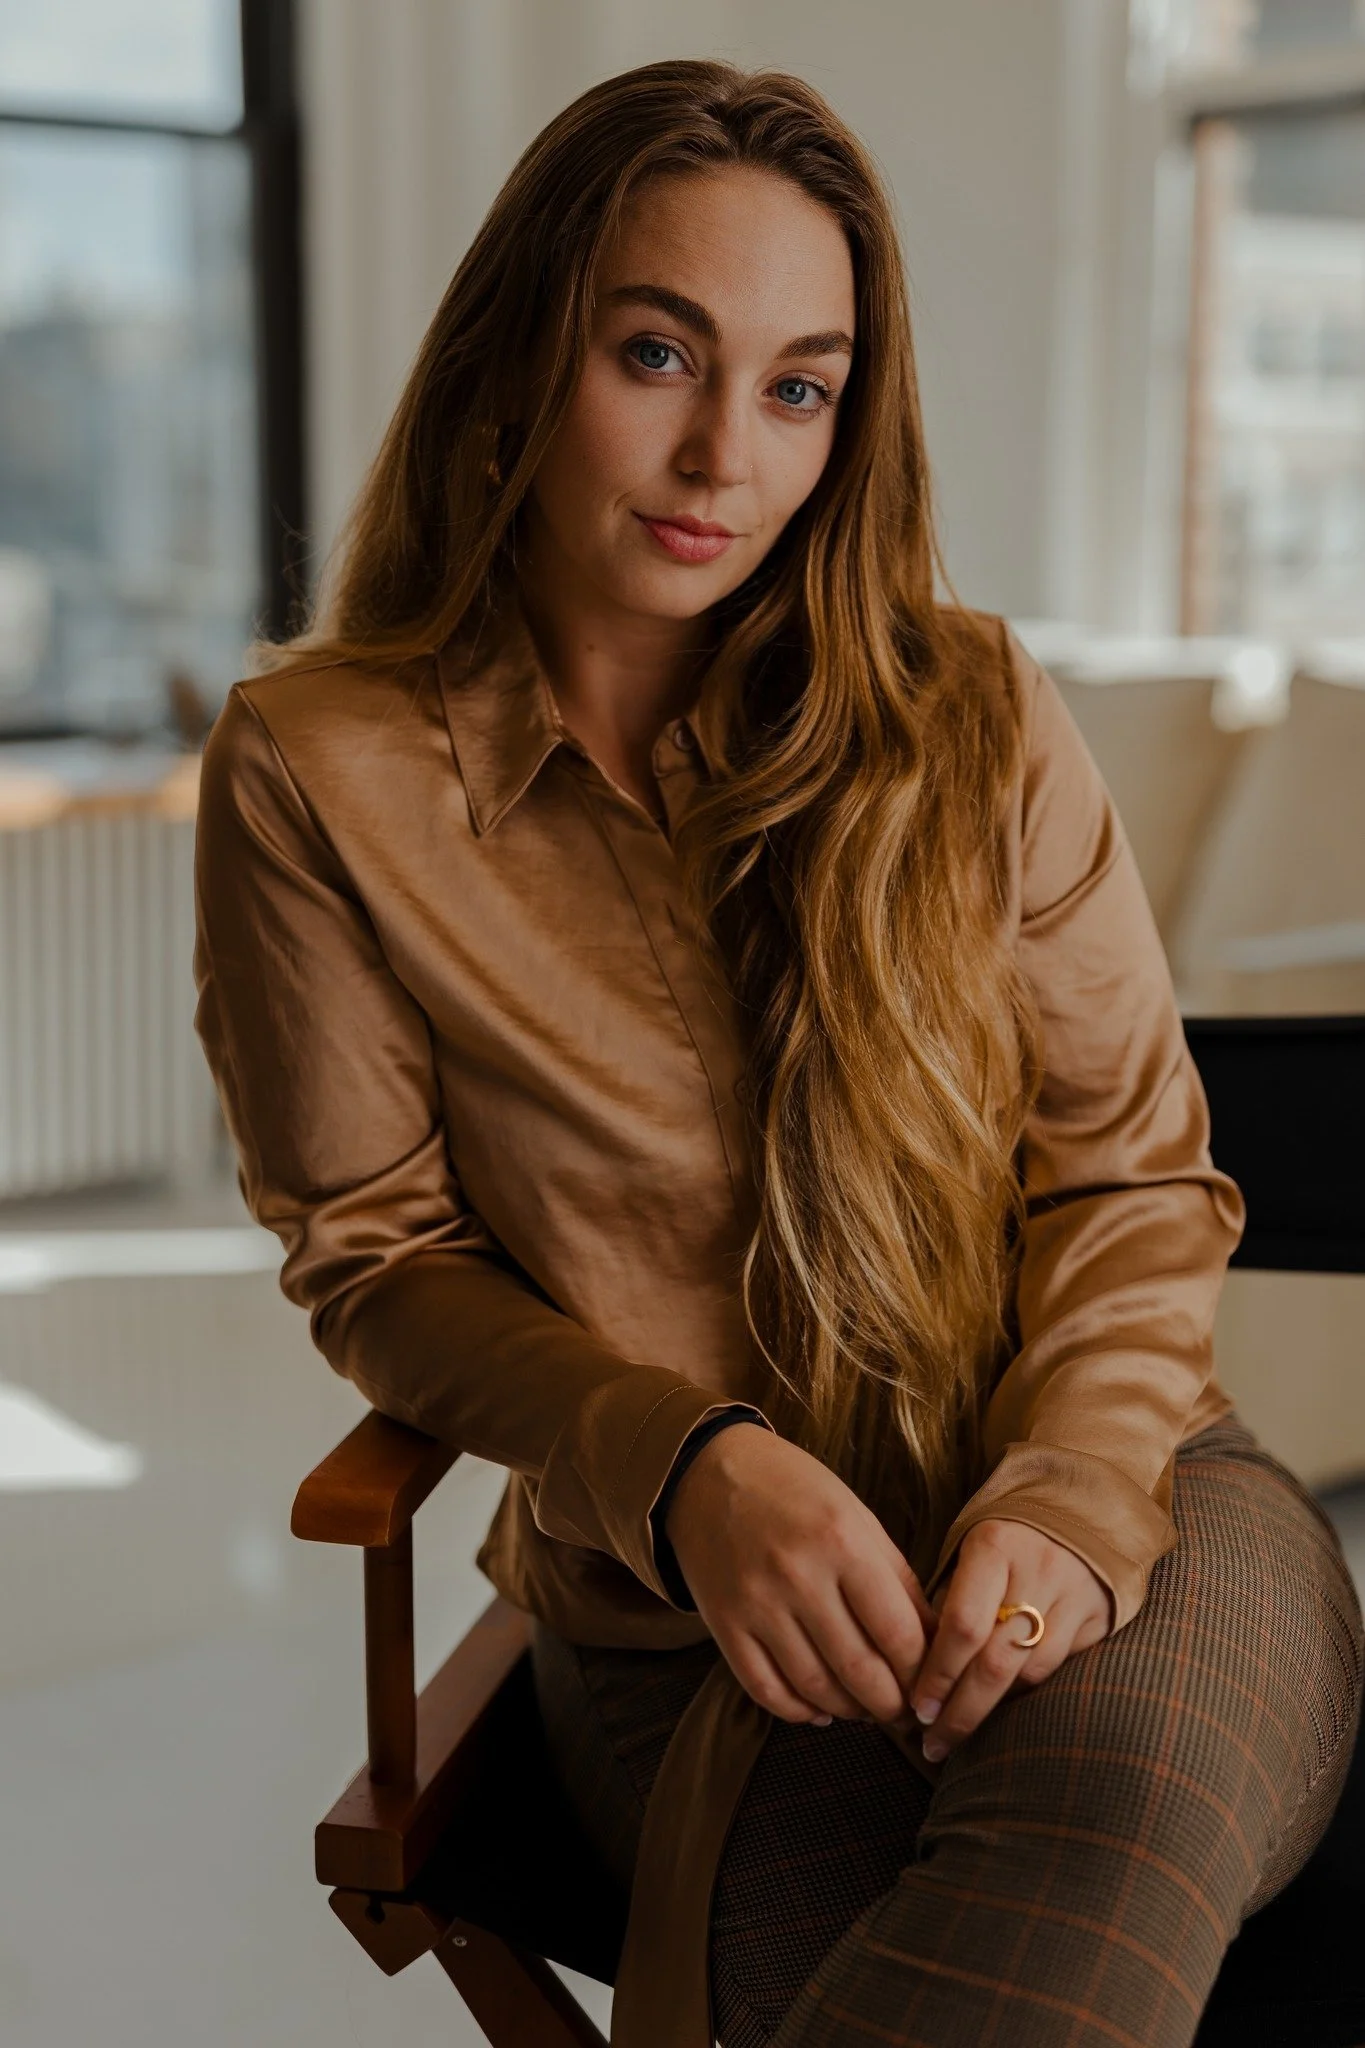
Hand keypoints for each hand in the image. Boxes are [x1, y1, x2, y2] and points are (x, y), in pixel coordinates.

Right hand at [665, 1425, 935, 1725]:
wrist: (708, 1471)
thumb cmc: (794, 1489)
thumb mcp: (856, 1514)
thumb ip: (895, 1576)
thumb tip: (933, 1638)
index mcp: (842, 1541)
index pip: (898, 1633)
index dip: (923, 1673)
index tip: (932, 1686)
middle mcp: (799, 1575)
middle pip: (860, 1670)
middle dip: (892, 1705)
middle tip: (905, 1712)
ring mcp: (757, 1603)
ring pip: (814, 1687)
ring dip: (850, 1711)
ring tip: (867, 1710)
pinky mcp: (723, 1623)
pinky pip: (765, 1689)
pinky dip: (797, 1711)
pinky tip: (818, 1709)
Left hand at [908, 1519, 1111, 1761]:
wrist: (1080, 1511)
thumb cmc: (1006, 1542)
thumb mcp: (970, 1552)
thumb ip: (949, 1602)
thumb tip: (916, 1673)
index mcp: (995, 1547)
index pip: (962, 1625)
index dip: (938, 1674)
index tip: (917, 1708)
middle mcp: (1038, 1570)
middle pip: (995, 1661)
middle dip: (961, 1711)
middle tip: (934, 1743)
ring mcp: (1074, 1596)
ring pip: (1029, 1674)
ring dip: (992, 1712)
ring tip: (960, 1733)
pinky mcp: (1099, 1618)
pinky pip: (1058, 1672)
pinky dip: (1026, 1695)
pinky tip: (1002, 1710)